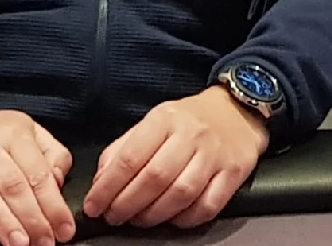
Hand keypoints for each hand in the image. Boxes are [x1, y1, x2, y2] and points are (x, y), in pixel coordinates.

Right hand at [0, 99, 75, 245]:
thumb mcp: (27, 130)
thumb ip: (51, 153)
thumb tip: (59, 182)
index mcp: (15, 133)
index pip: (37, 173)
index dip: (53, 204)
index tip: (63, 229)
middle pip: (12, 184)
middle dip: (31, 218)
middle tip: (44, 242)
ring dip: (2, 220)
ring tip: (18, 243)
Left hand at [82, 85, 268, 229]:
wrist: (237, 111)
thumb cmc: (189, 120)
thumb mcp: (154, 121)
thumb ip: (125, 147)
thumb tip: (101, 180)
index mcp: (164, 118)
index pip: (130, 156)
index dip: (108, 186)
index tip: (94, 205)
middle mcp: (190, 135)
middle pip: (154, 178)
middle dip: (127, 204)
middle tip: (113, 216)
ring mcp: (214, 155)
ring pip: (180, 194)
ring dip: (153, 215)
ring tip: (138, 220)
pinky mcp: (233, 174)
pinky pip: (207, 206)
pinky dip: (186, 220)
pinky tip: (172, 220)